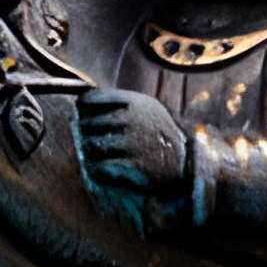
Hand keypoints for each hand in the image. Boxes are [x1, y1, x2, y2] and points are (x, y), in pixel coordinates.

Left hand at [75, 90, 189, 212]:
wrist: (185, 162)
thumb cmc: (159, 134)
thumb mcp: (148, 110)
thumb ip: (122, 104)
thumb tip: (85, 102)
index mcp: (137, 102)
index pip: (96, 97)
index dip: (84, 104)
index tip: (80, 110)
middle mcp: (133, 120)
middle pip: (89, 123)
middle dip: (84, 131)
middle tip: (85, 136)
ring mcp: (133, 143)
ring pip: (92, 145)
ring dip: (88, 150)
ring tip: (93, 153)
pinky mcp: (133, 165)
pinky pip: (100, 166)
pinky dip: (96, 168)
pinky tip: (100, 168)